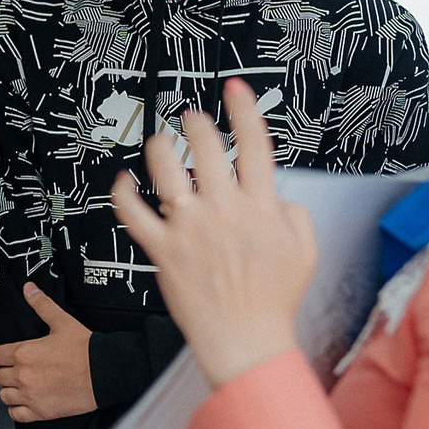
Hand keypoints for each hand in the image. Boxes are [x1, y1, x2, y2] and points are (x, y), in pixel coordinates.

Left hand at [0, 286, 97, 420]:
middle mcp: (22, 375)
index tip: (11, 355)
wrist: (106, 372)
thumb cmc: (85, 346)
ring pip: (4, 395)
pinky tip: (29, 401)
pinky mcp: (40, 412)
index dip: (2, 355)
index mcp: (23, 352)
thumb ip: (42, 305)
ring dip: (11, 391)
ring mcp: (30, 396)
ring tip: (25, 385)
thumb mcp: (62, 322)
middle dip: (7, 372)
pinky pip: (16, 414)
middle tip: (21, 369)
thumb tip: (28, 287)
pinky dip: (18, 409)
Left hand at [109, 79, 317, 385]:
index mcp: (261, 206)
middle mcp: (224, 210)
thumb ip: (295, 214)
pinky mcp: (162, 249)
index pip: (254, 144)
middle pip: (206, 147)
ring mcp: (190, 228)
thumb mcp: (306, 251)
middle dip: (196, 122)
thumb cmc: (274, 300)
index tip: (234, 89)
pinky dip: (123, 193)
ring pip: (166, 170)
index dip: (243, 109)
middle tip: (191, 117)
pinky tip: (123, 181)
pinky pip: (134, 214)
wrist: (245, 339)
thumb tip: (280, 194)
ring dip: (160, 146)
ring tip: (159, 140)